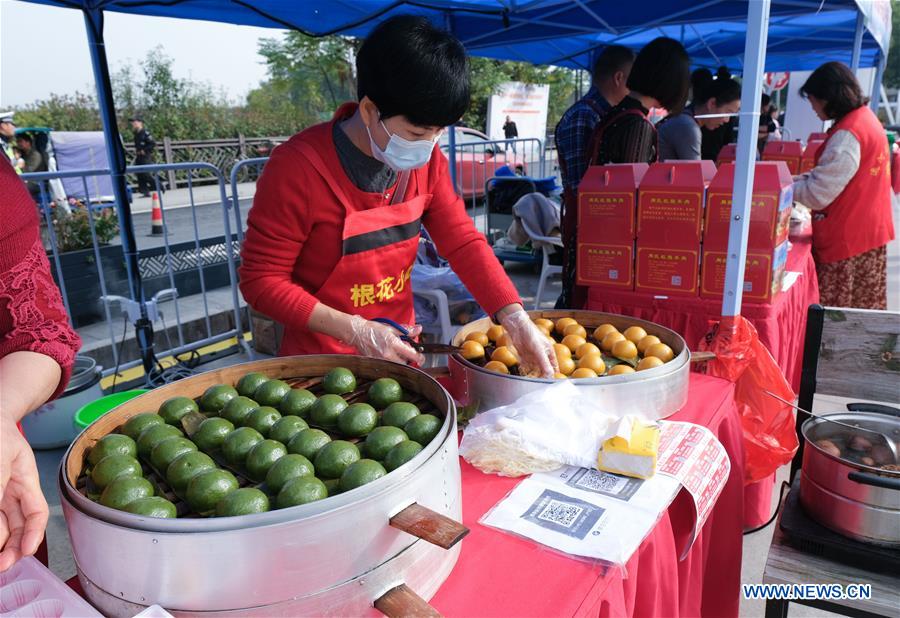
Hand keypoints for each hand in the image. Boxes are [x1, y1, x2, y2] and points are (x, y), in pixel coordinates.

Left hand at [0, 419, 47, 571]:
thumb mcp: (0, 466)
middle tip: (2, 564)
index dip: (34, 534)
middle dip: (13, 546)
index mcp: (25, 480)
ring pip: (4, 523)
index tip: (25, 552)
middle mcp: (12, 490)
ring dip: (1, 542)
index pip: (37, 513)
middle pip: (19, 524)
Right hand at [347, 315, 424, 365]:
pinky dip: (391, 362)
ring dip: (399, 361)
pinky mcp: (376, 364)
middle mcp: (388, 355)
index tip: (421, 357)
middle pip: (405, 364)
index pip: (412, 355)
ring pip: (396, 366)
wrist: (357, 333)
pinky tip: (388, 355)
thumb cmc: (374, 329)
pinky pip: (388, 366)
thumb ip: (407, 331)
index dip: (419, 357)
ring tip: (395, 353)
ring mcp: (381, 361)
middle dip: (408, 359)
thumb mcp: (392, 328)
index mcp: (393, 344)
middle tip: (405, 353)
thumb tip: (419, 329)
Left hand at [500, 307, 557, 377]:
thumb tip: (550, 375)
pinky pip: (526, 367)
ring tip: (530, 381)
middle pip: (544, 370)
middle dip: (542, 377)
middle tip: (538, 384)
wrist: (516, 327)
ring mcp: (532, 357)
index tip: (551, 383)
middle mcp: (541, 356)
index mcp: (549, 353)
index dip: (553, 375)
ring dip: (533, 375)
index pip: (554, 367)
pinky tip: (524, 374)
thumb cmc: (531, 334)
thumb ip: (544, 363)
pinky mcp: (524, 357)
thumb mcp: (539, 350)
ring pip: (535, 370)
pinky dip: (525, 372)